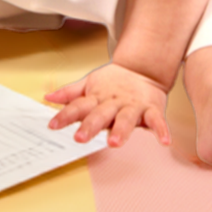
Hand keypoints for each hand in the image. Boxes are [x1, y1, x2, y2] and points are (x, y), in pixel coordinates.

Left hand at [45, 62, 170, 147]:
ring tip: (114, 142)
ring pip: (126, 118)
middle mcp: (113, 102)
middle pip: (100, 114)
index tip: (52, 125)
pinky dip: (161, 130)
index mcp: (97, 97)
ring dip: (121, 130)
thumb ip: (70, 93)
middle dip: (90, 126)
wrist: (141, 68)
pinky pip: (157, 120)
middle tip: (80, 138)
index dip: (65, 116)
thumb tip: (48, 97)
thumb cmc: (113, 81)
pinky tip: (163, 141)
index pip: (78, 106)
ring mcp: (132, 105)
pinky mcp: (151, 108)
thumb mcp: (89, 84)